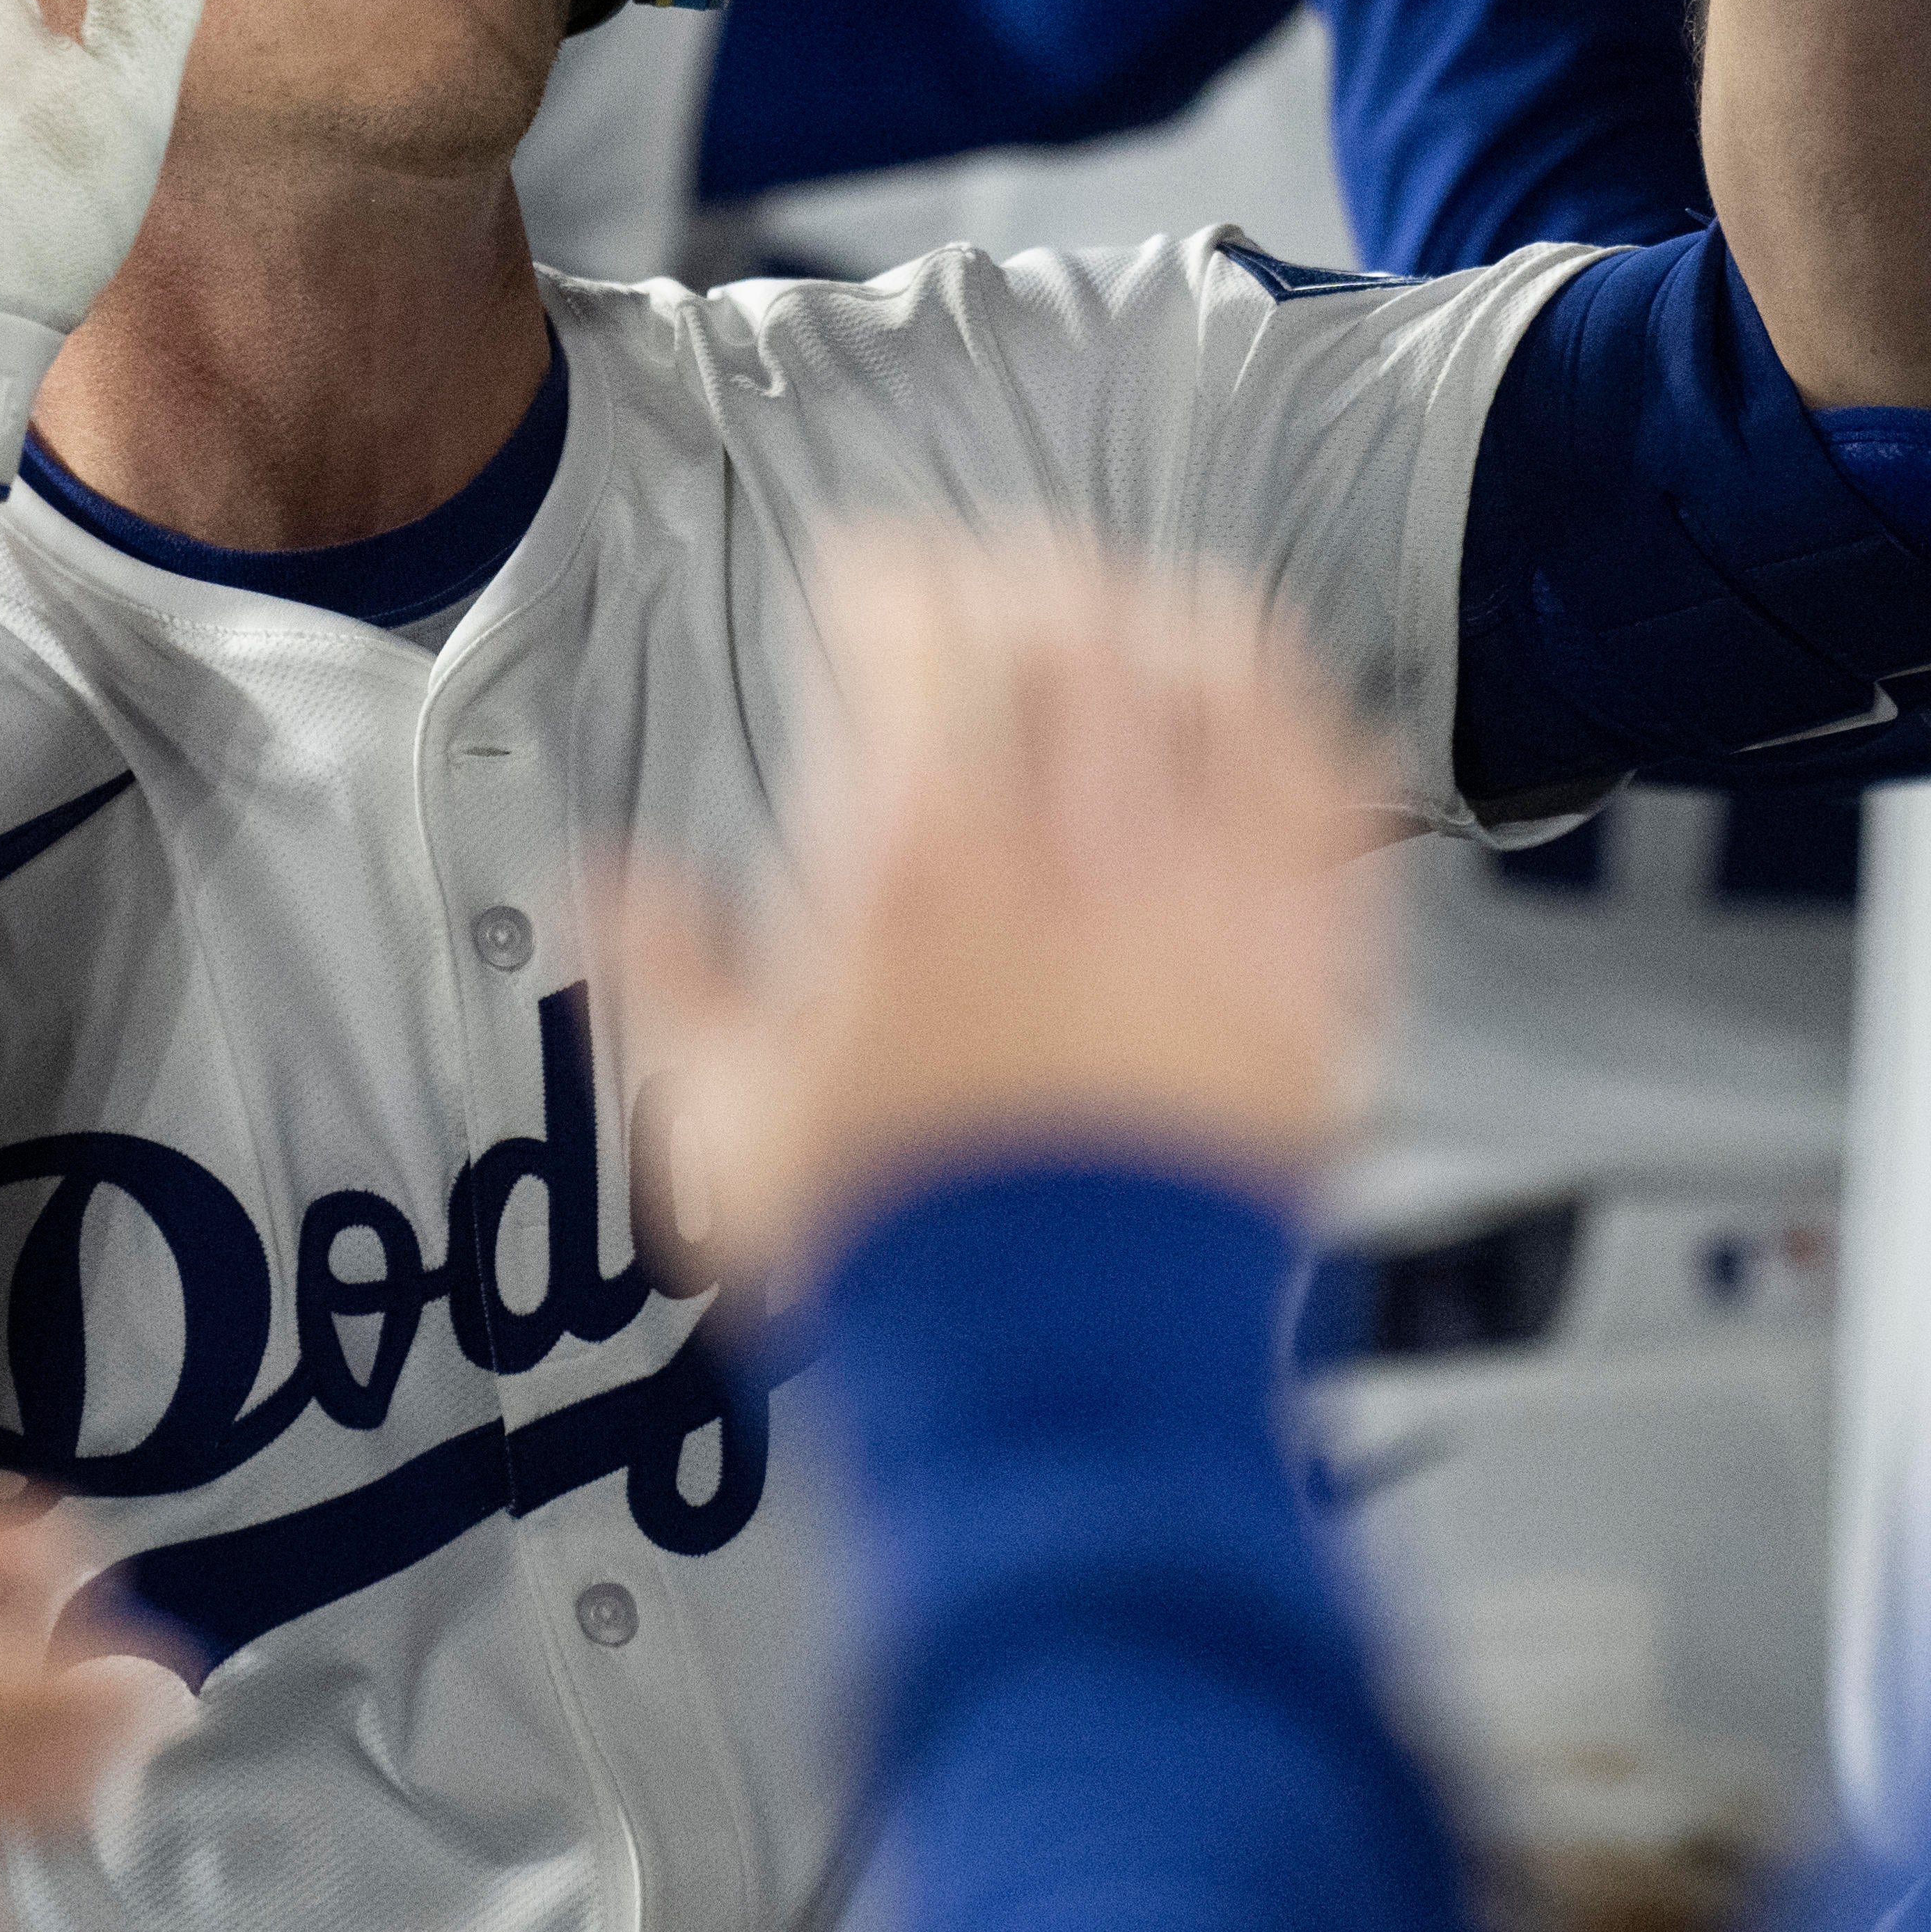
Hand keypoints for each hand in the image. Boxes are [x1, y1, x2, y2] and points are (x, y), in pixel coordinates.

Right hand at [604, 530, 1391, 1290]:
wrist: (1067, 1360)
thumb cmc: (908, 1250)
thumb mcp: (727, 1118)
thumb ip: (665, 972)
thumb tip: (610, 888)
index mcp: (913, 859)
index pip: (905, 628)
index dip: (881, 575)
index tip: (868, 584)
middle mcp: (1064, 844)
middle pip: (1056, 615)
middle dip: (1014, 571)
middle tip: (991, 585)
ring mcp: (1196, 886)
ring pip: (1199, 664)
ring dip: (1156, 614)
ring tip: (1130, 612)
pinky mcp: (1299, 949)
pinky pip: (1320, 772)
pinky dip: (1295, 713)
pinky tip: (1273, 705)